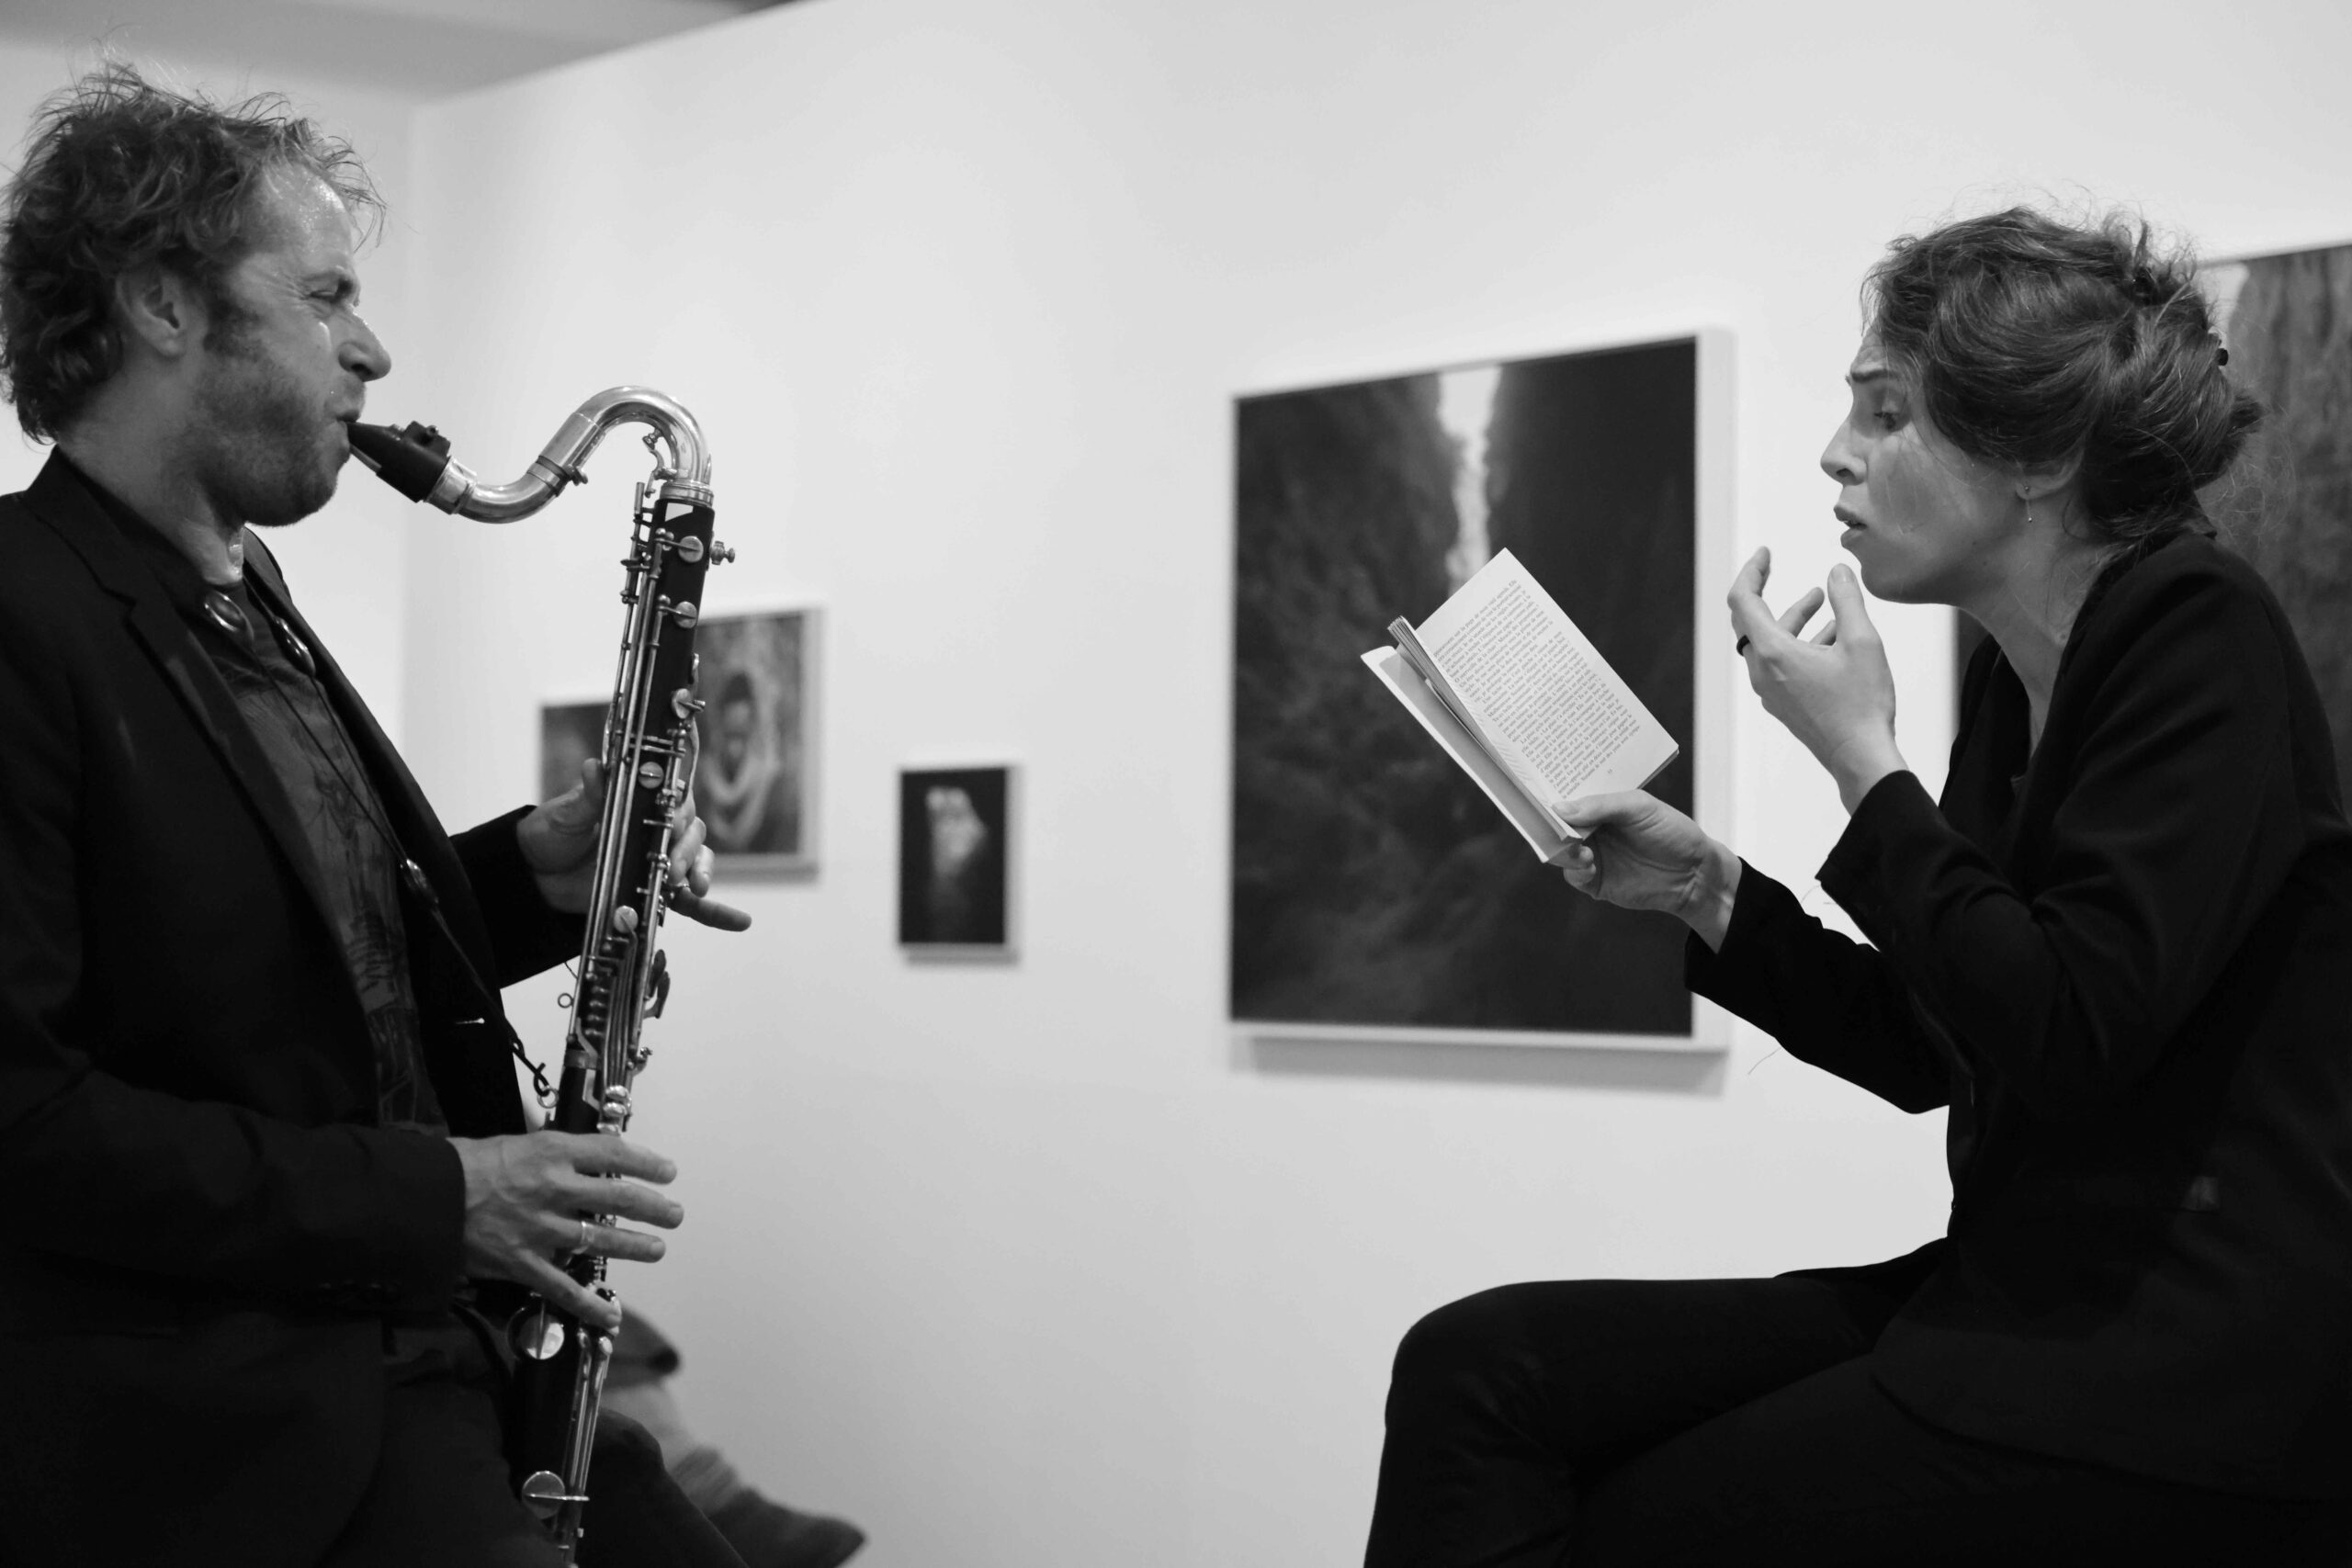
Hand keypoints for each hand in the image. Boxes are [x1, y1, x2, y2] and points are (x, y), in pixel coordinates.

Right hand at [449, 1131, 683, 1331]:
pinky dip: (589, 1305)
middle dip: (653, 1207)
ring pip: (601, 1241)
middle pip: (619, 1198)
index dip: (647, 1164)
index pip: (614, 1155)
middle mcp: (554, 1190)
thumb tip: (585, 1158)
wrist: (425, 1198)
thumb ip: (553, 1154)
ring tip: (656, 1248)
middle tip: (674, 1214)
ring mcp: (541, 1230)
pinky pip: (563, 1289)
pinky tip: (610, 1315)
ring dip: (635, 1246)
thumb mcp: (515, 1143)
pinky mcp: (523, 1264)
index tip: (667, 1172)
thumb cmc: (465, 1165)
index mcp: (553, 1153)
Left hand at [518, 758, 752, 931]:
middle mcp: (656, 830)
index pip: (675, 800)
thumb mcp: (568, 813)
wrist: (534, 875)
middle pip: (691, 833)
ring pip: (696, 863)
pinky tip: (740, 921)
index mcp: (641, 804)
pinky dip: (717, 912)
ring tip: (697, 887)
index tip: (672, 824)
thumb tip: (595, 767)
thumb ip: (590, 795)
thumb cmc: (551, 833)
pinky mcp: (654, 892)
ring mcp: (659, 861)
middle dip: (686, 850)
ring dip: (703, 873)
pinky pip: (691, 903)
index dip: (680, 811)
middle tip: (672, 867)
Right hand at [1554, 790, 1741, 950]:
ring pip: (1559, 852)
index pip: (1568, 798)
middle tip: (1546, 821)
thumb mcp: (1639, 807)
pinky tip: (1587, 864)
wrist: (1694, 873)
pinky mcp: (1595, 881)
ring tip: (1578, 847)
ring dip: (1562, 849)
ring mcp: (1591, 855)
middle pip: (1556, 826)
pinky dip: (1574, 869)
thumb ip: (1601, 806)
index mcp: (1599, 807)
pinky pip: (1572, 875)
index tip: (1536, 792)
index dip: (1552, 795)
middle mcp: (1591, 830)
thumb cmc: (1671, 831)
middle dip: (1548, 824)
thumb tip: (1560, 809)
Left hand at [1729, 549, 1906, 811]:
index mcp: (1773, 653)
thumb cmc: (1861, 704)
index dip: (1751, 571)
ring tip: (1822, 600)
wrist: (1860, 758)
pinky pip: (1781, 663)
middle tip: (1776, 567)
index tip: (1764, 553)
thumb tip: (1836, 570)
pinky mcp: (1784, 703)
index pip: (1743, 601)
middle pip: (1751, 622)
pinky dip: (1800, 643)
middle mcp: (1763, 672)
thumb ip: (1848, 599)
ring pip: (1771, 643)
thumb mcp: (1863, 642)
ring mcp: (1771, 691)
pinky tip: (1833, 636)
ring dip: (1793, 618)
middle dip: (1767, 591)